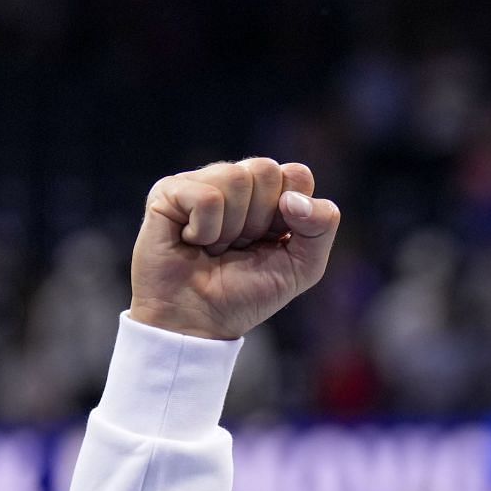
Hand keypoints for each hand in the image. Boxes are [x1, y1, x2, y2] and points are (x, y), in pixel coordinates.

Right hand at [129, 158, 341, 340]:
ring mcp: (200, 182)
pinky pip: (206, 197)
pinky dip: (205, 230)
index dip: (293, 212)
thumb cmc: (249, 293)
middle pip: (265, 169)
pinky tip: (193, 242)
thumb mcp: (304, 266)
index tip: (274, 241)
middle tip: (241, 246)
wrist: (201, 321)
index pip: (297, 173)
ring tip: (216, 247)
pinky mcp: (168, 192)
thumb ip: (322, 226)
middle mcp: (235, 182)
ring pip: (236, 178)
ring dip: (231, 228)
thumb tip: (293, 198)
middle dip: (259, 220)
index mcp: (271, 194)